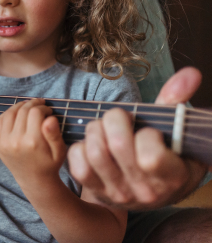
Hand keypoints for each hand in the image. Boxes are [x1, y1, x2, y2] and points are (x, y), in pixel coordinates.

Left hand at [0, 98, 65, 184]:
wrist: (33, 180)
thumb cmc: (49, 164)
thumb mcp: (59, 151)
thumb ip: (54, 134)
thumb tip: (50, 118)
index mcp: (33, 142)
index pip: (35, 113)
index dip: (43, 107)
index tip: (49, 110)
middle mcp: (16, 141)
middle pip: (22, 111)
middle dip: (33, 104)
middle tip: (40, 104)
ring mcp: (4, 142)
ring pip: (10, 113)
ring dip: (20, 105)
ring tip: (29, 106)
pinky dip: (8, 113)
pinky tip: (17, 113)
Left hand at [68, 67, 206, 209]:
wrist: (151, 193)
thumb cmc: (166, 156)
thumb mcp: (178, 133)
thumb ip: (177, 102)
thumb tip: (189, 74)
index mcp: (172, 176)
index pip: (151, 156)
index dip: (146, 134)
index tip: (149, 130)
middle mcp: (145, 190)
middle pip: (117, 145)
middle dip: (115, 120)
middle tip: (120, 119)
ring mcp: (119, 193)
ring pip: (95, 152)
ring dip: (95, 131)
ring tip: (105, 129)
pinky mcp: (96, 191)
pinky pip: (77, 166)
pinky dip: (80, 148)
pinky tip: (93, 144)